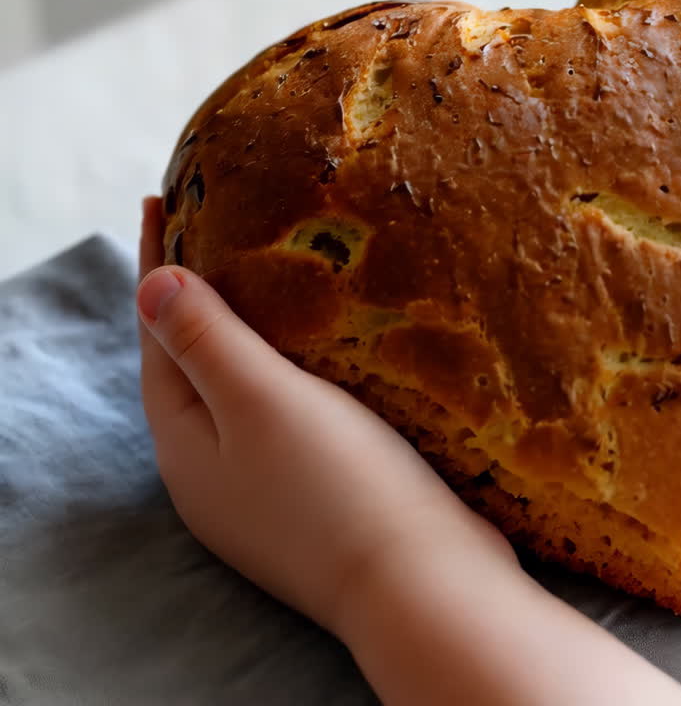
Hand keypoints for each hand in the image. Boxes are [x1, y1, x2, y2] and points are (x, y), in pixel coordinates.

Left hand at [136, 196, 517, 633]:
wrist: (425, 584)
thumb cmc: (342, 488)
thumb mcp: (264, 401)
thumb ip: (208, 340)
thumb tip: (151, 282)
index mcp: (187, 448)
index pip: (158, 338)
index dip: (160, 267)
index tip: (165, 198)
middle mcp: (219, 477)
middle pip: (197, 369)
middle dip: (202, 301)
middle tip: (219, 229)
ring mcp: (272, 496)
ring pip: (251, 397)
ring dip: (255, 339)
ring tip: (274, 280)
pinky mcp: (327, 502)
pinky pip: (296, 421)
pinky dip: (299, 378)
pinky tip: (331, 357)